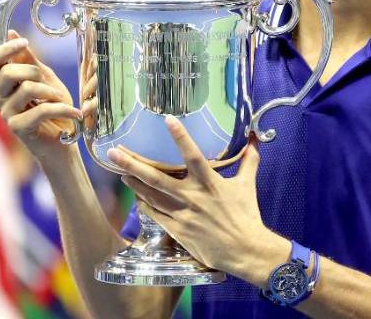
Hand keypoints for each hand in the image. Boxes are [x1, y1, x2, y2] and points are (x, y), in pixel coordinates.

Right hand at [0, 30, 81, 160]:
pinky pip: (41, 109)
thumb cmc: (54, 109)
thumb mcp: (45, 79)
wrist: (63, 142)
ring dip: (52, 92)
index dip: (6, 48)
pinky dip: (63, 109)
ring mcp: (6, 114)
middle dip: (35, 73)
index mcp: (3, 84)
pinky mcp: (18, 128)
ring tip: (61, 100)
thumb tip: (11, 33)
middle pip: (9, 72)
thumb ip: (29, 60)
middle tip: (49, 84)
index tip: (25, 42)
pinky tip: (75, 113)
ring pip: (27, 89)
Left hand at [108, 117, 286, 283]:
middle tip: (114, 152)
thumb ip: (249, 160)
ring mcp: (182, 214)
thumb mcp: (248, 185)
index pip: (192, 155)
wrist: (245, 250)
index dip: (180, 137)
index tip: (167, 120)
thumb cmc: (247, 216)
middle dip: (133, 164)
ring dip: (134, 183)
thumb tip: (255, 139)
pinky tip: (137, 197)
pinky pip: (156, 215)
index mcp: (210, 182)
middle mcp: (192, 196)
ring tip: (120, 170)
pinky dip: (145, 204)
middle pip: (156, 178)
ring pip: (151, 196)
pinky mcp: (177, 230)